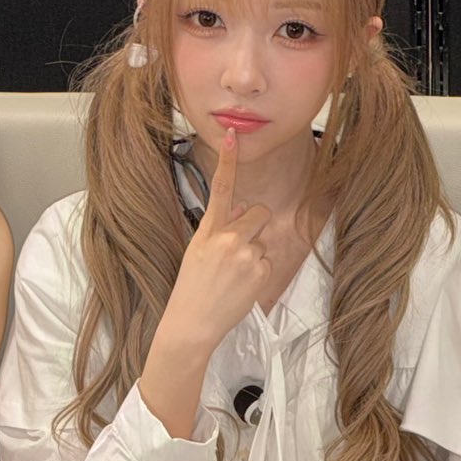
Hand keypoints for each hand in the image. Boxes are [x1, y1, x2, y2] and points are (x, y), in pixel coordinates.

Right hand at [154, 130, 274, 354]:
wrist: (191, 324)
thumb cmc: (192, 288)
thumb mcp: (198, 251)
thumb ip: (220, 227)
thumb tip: (241, 208)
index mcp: (208, 230)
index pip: (220, 188)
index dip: (227, 161)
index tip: (233, 136)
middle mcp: (228, 238)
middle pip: (258, 212)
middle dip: (254, 225)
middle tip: (238, 250)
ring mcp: (246, 255)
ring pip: (263, 241)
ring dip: (254, 255)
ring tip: (233, 277)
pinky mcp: (261, 271)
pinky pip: (268, 262)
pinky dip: (258, 273)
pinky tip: (241, 287)